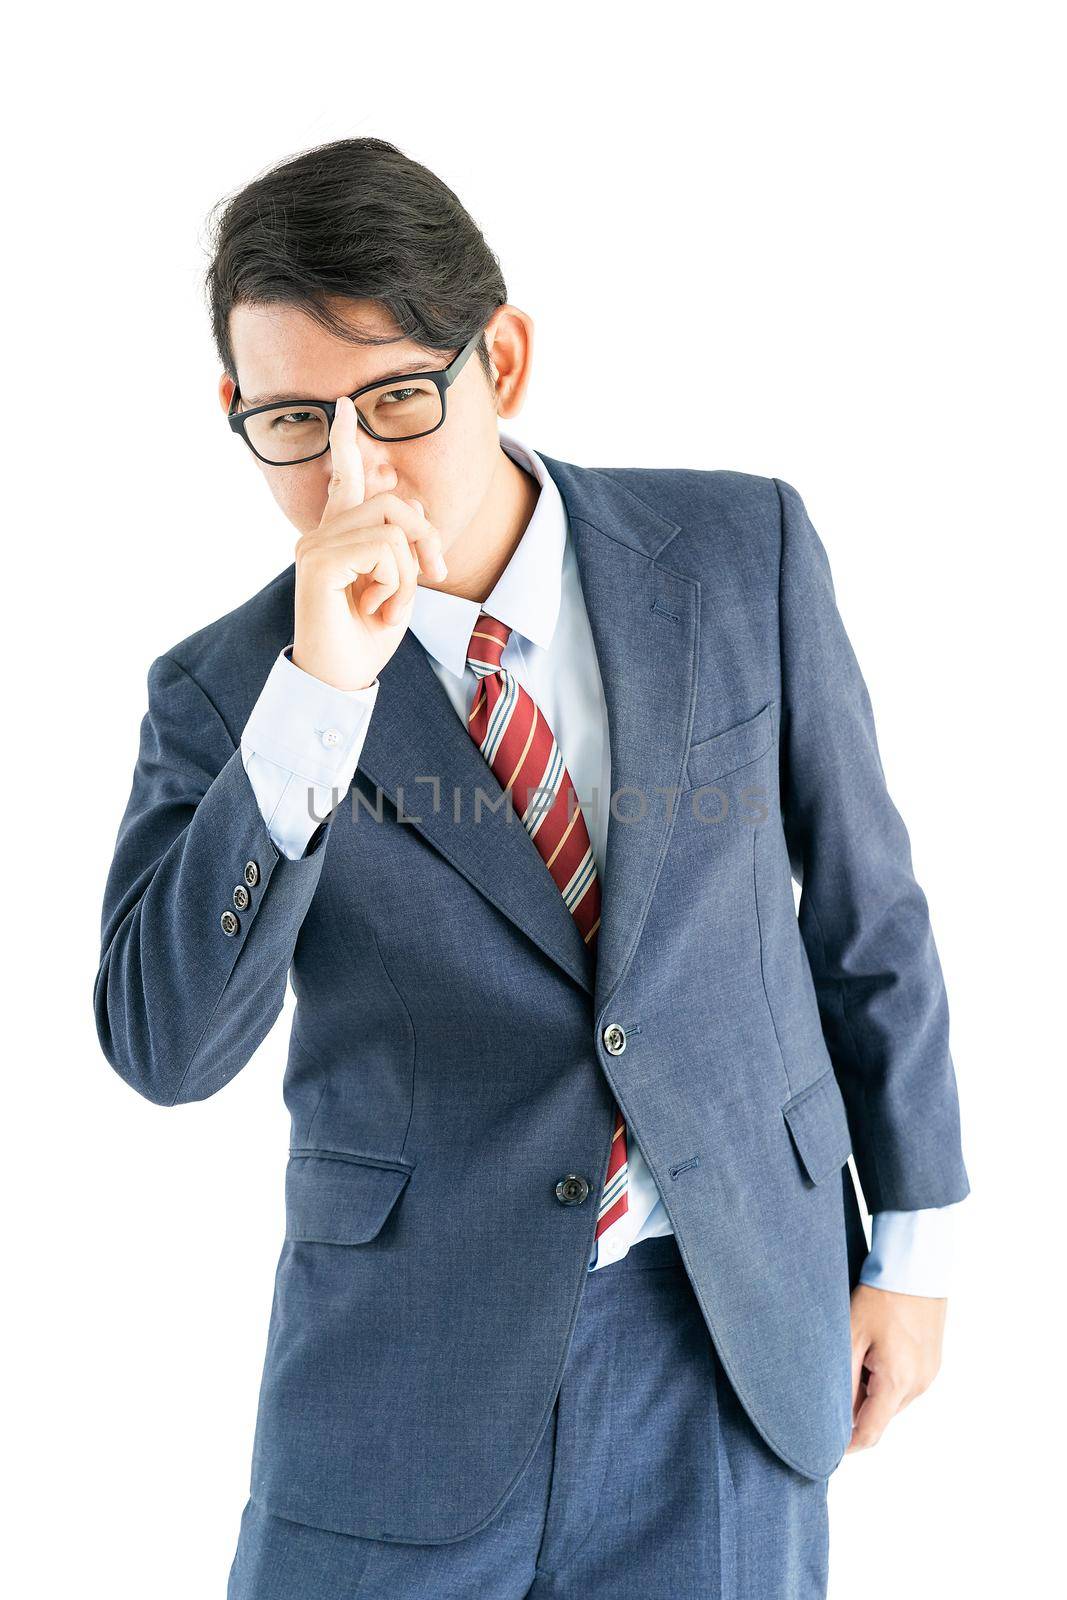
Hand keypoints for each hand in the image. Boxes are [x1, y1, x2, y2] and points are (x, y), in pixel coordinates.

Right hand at [292, 395, 447, 689]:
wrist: (337, 683)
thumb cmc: (364, 641)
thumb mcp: (397, 587)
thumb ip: (401, 546)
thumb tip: (412, 505)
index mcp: (337, 537)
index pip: (342, 480)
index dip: (344, 443)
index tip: (344, 407)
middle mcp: (321, 534)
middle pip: (395, 503)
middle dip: (428, 539)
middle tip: (434, 577)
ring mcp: (315, 545)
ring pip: (395, 529)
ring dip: (409, 576)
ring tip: (389, 608)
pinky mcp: (318, 561)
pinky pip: (385, 550)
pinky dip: (396, 585)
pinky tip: (376, 611)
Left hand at [846, 1283, 946, 1452]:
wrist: (915, 1268)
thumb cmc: (880, 1297)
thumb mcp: (850, 1335)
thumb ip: (843, 1380)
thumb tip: (835, 1414)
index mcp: (897, 1383)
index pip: (869, 1433)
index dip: (845, 1445)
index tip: (825, 1448)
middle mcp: (918, 1386)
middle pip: (879, 1415)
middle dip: (855, 1405)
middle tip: (835, 1374)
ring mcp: (928, 1374)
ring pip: (891, 1398)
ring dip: (871, 1387)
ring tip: (858, 1350)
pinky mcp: (932, 1363)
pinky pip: (904, 1382)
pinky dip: (885, 1375)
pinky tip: (876, 1345)